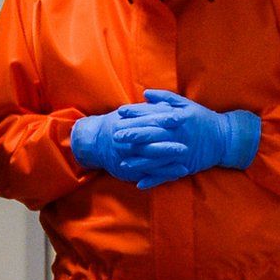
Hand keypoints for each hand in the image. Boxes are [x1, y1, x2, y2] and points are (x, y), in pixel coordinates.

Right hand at [69, 110, 189, 184]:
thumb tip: (169, 105)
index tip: (180, 119)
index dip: (163, 120)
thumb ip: (149, 110)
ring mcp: (127, 158)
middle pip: (148, 144)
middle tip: (185, 147)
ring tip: (185, 165)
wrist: (94, 143)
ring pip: (148, 161)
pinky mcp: (129, 171)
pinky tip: (179, 173)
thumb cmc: (117, 124)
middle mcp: (125, 142)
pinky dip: (164, 174)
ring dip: (167, 164)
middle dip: (166, 147)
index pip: (147, 121)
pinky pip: (148, 174)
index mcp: (126, 124)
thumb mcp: (130, 113)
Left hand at [110, 89, 261, 188]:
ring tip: (122, 164)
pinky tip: (139, 184)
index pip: (152, 115)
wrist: (225, 138)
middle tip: (116, 136)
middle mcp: (177, 135)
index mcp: (177, 118)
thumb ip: (165, 98)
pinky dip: (153, 180)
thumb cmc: (204, 119)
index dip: (135, 114)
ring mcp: (180, 152)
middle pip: (152, 135)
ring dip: (139, 162)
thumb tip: (146, 93)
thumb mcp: (186, 105)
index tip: (120, 113)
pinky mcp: (185, 166)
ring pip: (156, 158)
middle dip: (133, 135)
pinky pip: (167, 174)